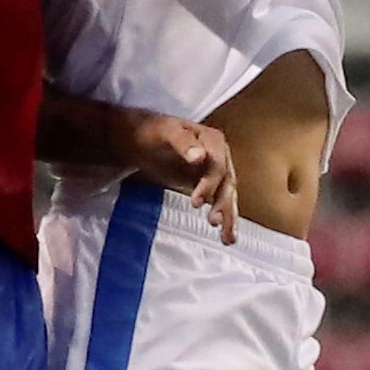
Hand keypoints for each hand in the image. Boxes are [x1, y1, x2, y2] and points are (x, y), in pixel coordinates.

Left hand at [116, 110, 239, 244]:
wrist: (141, 139)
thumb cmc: (153, 131)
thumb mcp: (166, 132)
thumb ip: (183, 142)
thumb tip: (200, 157)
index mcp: (213, 140)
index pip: (217, 165)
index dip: (210, 183)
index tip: (196, 201)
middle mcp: (219, 156)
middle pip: (226, 183)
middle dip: (222, 203)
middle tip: (212, 221)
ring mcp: (215, 173)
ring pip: (226, 196)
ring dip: (228, 216)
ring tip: (226, 238)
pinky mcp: (208, 186)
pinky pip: (219, 203)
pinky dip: (225, 219)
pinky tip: (226, 237)